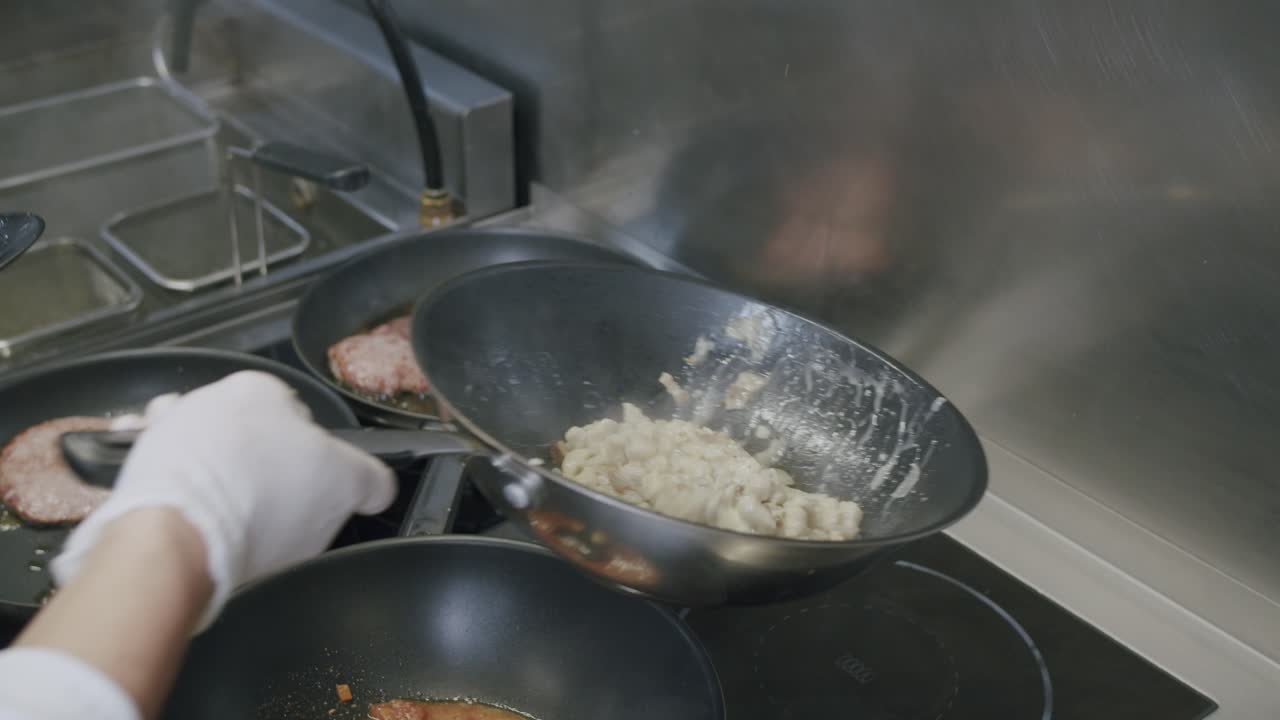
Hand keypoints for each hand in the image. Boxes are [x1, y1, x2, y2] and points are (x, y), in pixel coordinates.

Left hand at [51, 371, 395, 628]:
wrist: (180, 538)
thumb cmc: (266, 501)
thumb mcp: (348, 487)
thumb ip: (371, 479)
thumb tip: (377, 487)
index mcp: (264, 390)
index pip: (299, 418)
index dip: (309, 457)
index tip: (306, 491)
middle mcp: (209, 396)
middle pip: (246, 430)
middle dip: (255, 461)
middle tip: (267, 508)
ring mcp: (164, 429)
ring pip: (195, 442)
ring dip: (205, 465)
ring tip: (220, 510)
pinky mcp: (129, 464)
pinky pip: (147, 462)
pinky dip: (160, 477)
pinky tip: (177, 504)